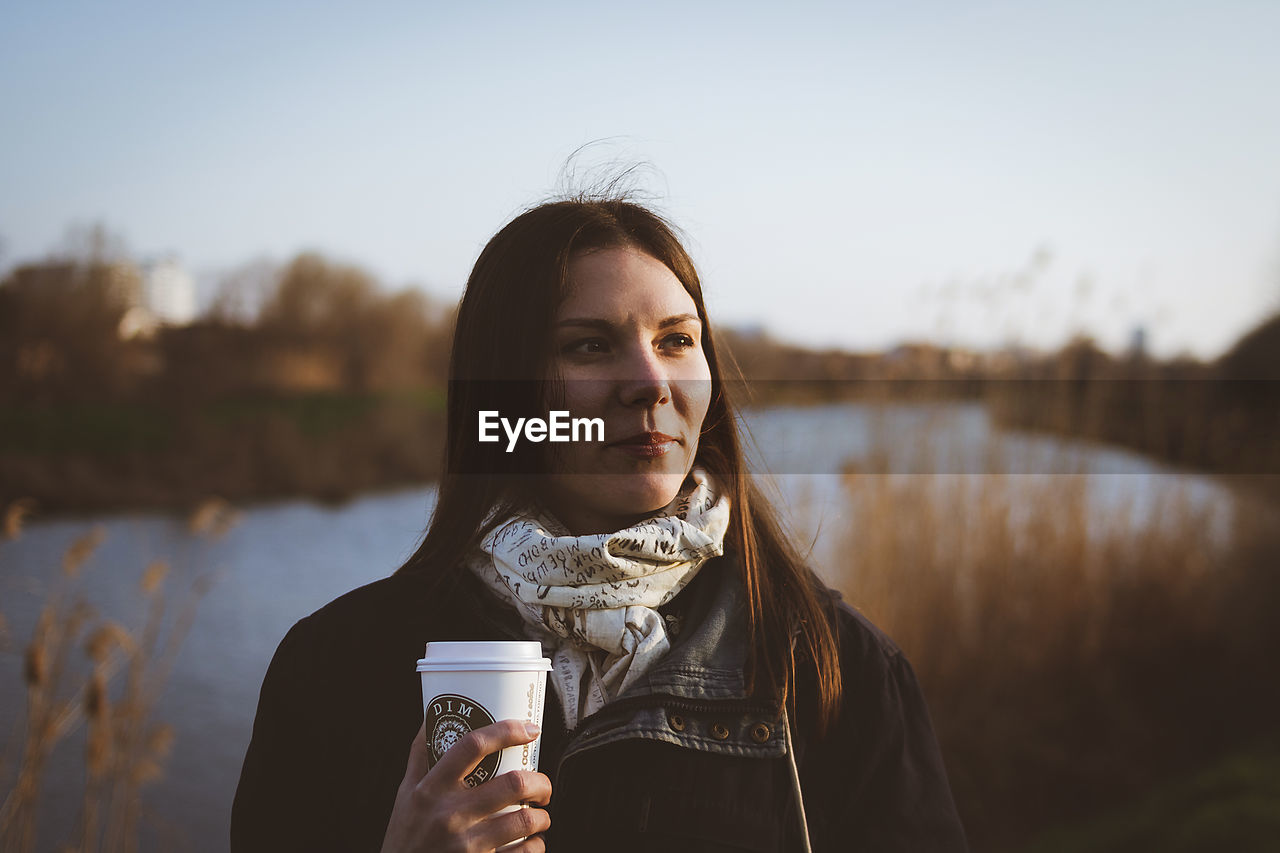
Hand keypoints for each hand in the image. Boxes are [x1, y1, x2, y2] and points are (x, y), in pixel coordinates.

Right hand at [380, 718, 551, 852]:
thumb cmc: (405, 834)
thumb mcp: (405, 793)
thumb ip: (420, 756)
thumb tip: (432, 718)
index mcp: (431, 789)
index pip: (472, 746)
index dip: (506, 731)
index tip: (530, 729)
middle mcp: (449, 815)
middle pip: (513, 783)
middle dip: (540, 782)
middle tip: (541, 786)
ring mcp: (466, 845)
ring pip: (526, 821)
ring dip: (542, 817)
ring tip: (540, 815)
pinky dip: (536, 846)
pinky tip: (532, 842)